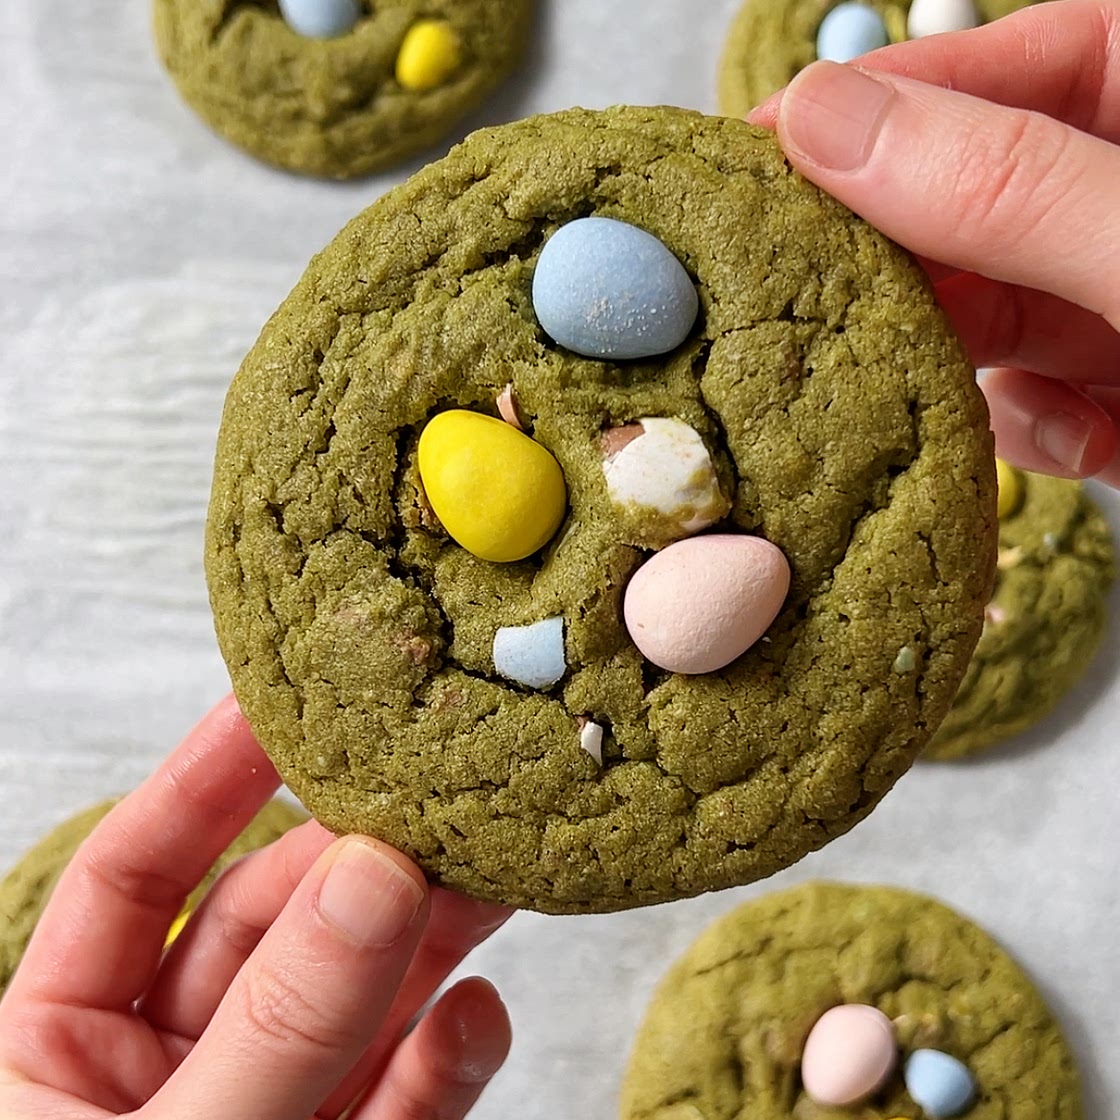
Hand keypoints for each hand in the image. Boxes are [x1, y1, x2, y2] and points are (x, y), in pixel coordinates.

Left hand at [0, 695, 511, 1119]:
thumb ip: (274, 1027)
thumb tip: (376, 875)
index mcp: (63, 1051)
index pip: (134, 877)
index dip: (204, 780)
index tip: (280, 702)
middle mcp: (170, 1069)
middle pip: (273, 926)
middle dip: (356, 866)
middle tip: (436, 804)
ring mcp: (270, 1114)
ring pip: (354, 997)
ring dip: (427, 938)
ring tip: (491, 879)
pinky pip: (401, 1093)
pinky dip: (445, 1057)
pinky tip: (476, 1014)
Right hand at [749, 0, 1119, 485]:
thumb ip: (1004, 189)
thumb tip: (825, 123)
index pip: (1013, 68)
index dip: (889, 97)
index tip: (768, 140)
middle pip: (974, 202)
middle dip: (907, 259)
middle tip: (805, 285)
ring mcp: (1117, 302)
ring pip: (984, 312)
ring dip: (963, 361)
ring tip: (955, 386)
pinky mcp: (1112, 395)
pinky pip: (1026, 399)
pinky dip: (1033, 428)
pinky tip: (1088, 437)